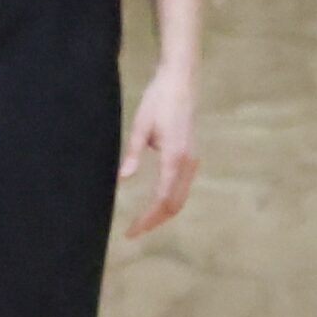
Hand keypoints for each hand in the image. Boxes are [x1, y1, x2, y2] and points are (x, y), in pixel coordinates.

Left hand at [120, 59, 199, 236]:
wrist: (181, 83)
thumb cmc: (158, 101)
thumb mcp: (140, 126)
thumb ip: (132, 154)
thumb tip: (122, 179)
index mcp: (175, 158)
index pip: (162, 199)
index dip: (147, 219)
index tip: (132, 231)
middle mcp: (188, 164)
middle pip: (174, 204)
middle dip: (154, 221)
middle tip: (133, 232)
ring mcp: (193, 161)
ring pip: (180, 198)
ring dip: (162, 213)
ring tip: (142, 223)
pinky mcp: (191, 157)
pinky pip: (182, 187)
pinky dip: (169, 201)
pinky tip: (154, 204)